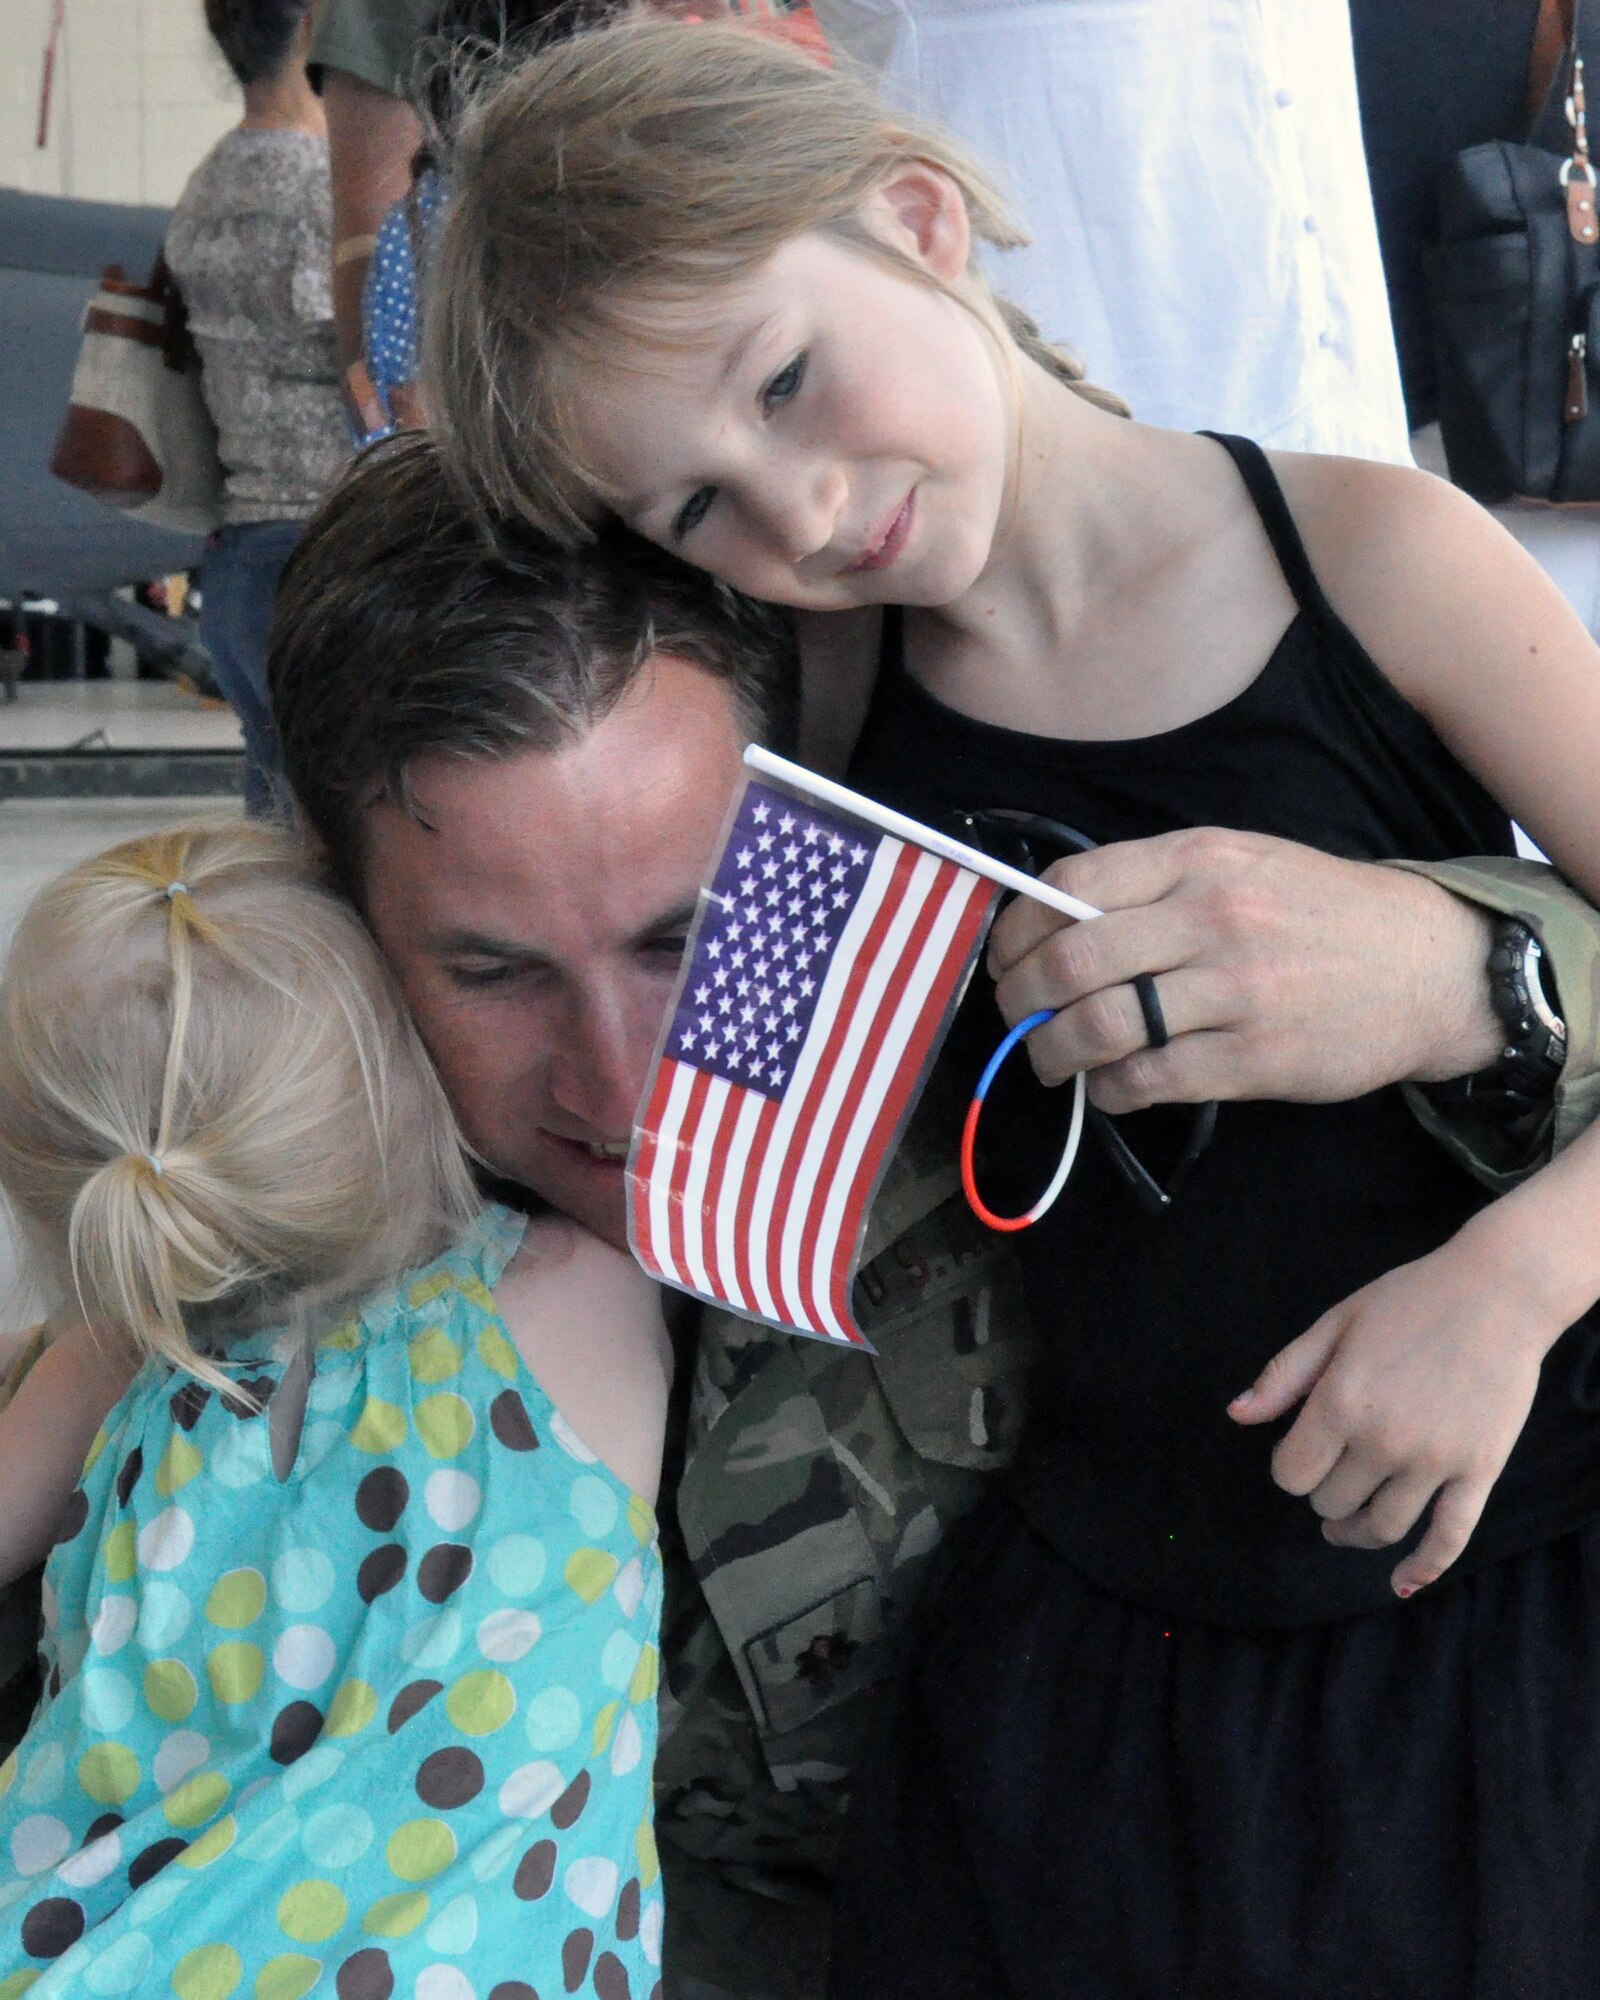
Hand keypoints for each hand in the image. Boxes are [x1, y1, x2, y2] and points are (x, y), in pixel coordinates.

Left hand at [985, 827, 1501, 1112]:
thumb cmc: (1319, 912)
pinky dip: (1109, 1089)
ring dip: (1052, 1051)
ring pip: (1100, 1026)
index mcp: (1198, 859)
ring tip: (1050, 1059)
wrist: (1429, 965)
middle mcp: (1211, 918)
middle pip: (1072, 961)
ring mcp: (1233, 990)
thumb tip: (1054, 920)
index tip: (1003, 958)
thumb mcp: (1241, 862)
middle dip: (1020, 998)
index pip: (1071, 888)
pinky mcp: (1252, 1057)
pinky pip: (1148, 1079)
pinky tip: (1109, 1085)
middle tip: (1014, 1015)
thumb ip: (1154, 883)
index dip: (1016, 929)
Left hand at [1227, 1225, 1555, 1593]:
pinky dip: (1423, 1567)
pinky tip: (1401, 1582)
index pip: (1291, 1475)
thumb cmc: (1409, 1301)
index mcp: (1342, 1403)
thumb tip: (1237, 1417)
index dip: (1288, 1466)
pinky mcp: (1479, 1471)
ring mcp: (1435, 1461)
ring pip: (1382, 1527)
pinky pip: (1449, 1536)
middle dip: (1323, 1490)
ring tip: (1346, 1524)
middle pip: (1332, 1502)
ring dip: (1356, 1532)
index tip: (1300, 1450)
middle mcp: (1385, 1440)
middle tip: (1330, 1472)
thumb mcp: (1334, 1324)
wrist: (1497, 1293)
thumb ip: (1284, 1376)